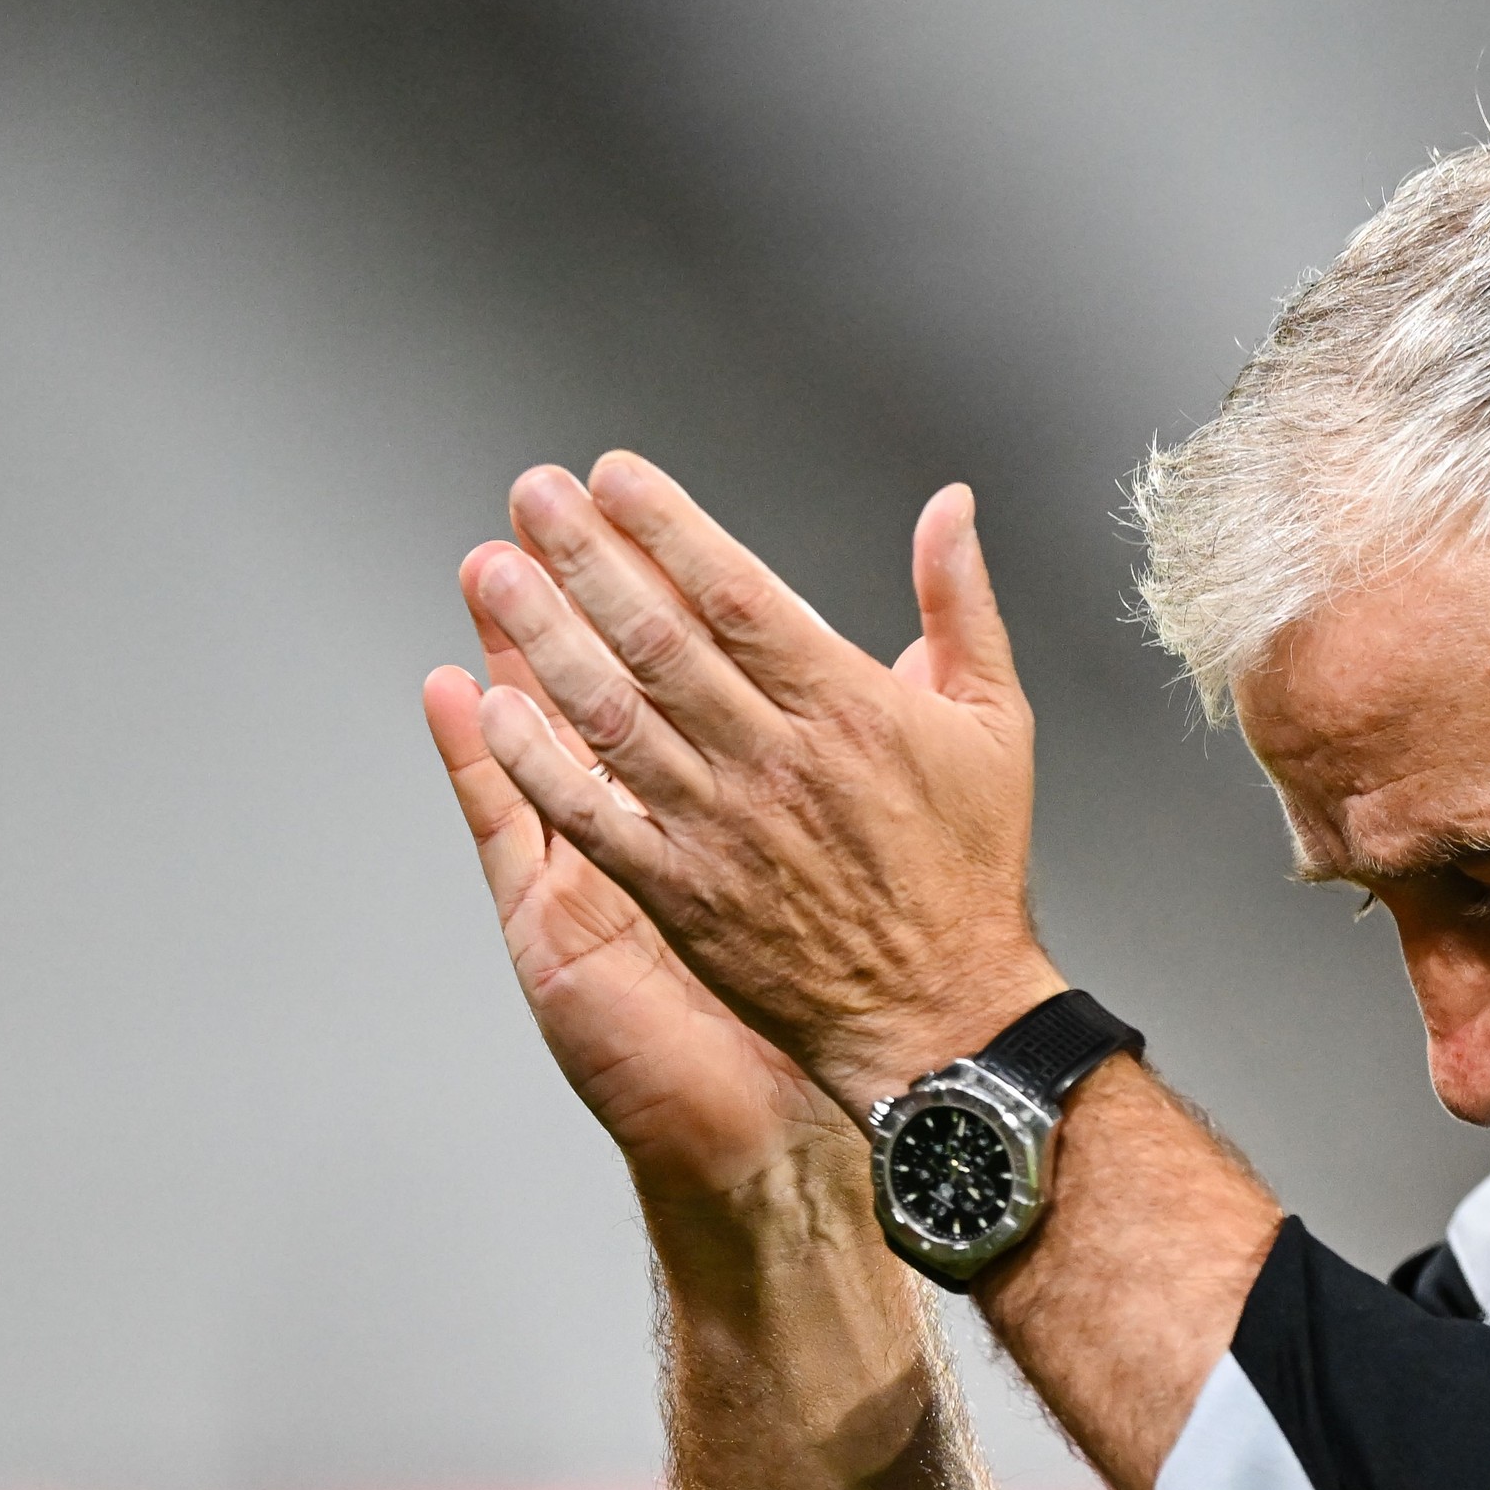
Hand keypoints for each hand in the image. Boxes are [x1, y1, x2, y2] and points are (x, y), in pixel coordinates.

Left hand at [450, 452, 1057, 1116]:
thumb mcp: (995, 722)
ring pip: (615, 716)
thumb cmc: (969, 869)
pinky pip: (596, 818)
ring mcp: (723, 829)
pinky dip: (542, 763)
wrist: (943, 1012)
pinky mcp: (684, 894)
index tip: (615, 477)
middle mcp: (778, 761)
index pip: (740, 594)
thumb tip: (950, 508)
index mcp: (851, 709)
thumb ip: (961, 607)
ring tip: (494, 574)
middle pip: (659, 639)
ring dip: (545, 639)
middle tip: (532, 497)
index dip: (669, 528)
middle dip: (585, 558)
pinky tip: (496, 712)